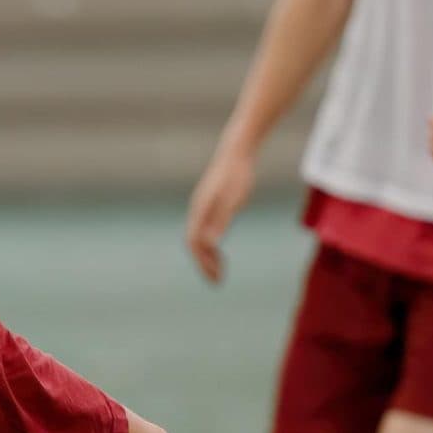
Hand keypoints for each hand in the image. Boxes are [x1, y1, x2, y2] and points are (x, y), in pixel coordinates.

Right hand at [185, 142, 255, 283]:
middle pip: (195, 245)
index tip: (215, 278)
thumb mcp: (232, 200)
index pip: (195, 244)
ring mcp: (202, 208)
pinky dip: (212, 245)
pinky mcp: (210, 205)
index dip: (203, 263)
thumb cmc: (237, 175)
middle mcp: (198, 211)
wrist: (236, 151)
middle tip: (217, 281)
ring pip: (200, 239)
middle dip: (204, 265)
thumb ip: (220, 222)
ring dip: (208, 257)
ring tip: (221, 271)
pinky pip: (206, 231)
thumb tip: (210, 245)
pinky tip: (222, 250)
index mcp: (200, 212)